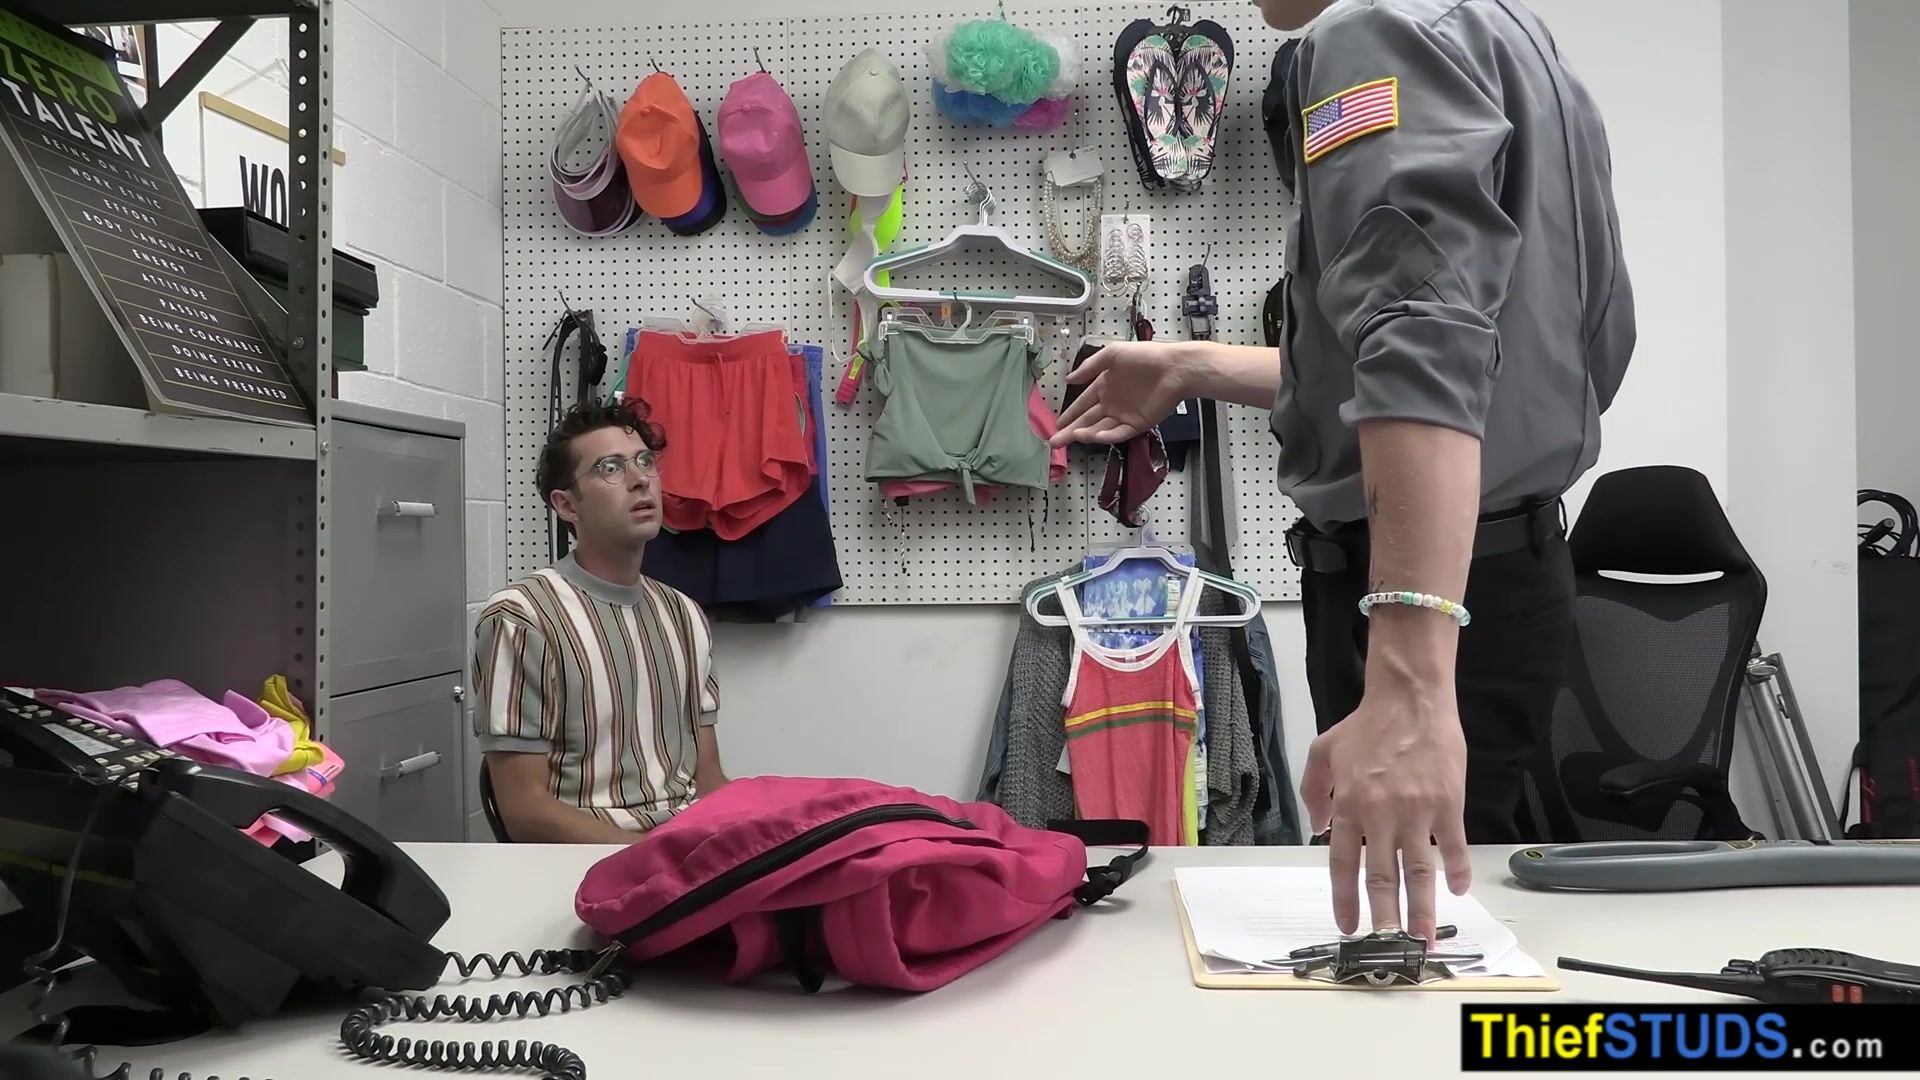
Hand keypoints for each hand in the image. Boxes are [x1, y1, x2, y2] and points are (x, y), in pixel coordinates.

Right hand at [1049, 340, 1193, 446]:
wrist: (1175, 368)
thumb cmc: (1145, 356)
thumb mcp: (1112, 354)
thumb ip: (1089, 367)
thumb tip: (1068, 378)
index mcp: (1105, 386)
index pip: (1083, 404)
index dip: (1069, 414)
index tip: (1056, 424)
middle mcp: (1113, 403)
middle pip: (1087, 421)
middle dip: (1070, 431)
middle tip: (1055, 441)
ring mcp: (1125, 415)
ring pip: (1100, 429)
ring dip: (1085, 434)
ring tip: (1071, 438)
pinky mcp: (1138, 424)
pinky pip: (1119, 433)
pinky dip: (1107, 436)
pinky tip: (1094, 436)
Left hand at [1300, 679, 1471, 944]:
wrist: (1409, 699)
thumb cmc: (1367, 725)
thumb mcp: (1323, 751)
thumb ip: (1314, 790)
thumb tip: (1317, 827)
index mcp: (1348, 806)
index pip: (1343, 864)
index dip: (1345, 899)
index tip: (1348, 927)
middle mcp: (1380, 815)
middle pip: (1382, 877)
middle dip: (1385, 916)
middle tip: (1389, 947)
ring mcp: (1416, 811)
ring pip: (1419, 871)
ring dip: (1422, 908)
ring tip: (1424, 938)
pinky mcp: (1448, 804)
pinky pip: (1454, 846)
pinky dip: (1458, 870)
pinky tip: (1460, 890)